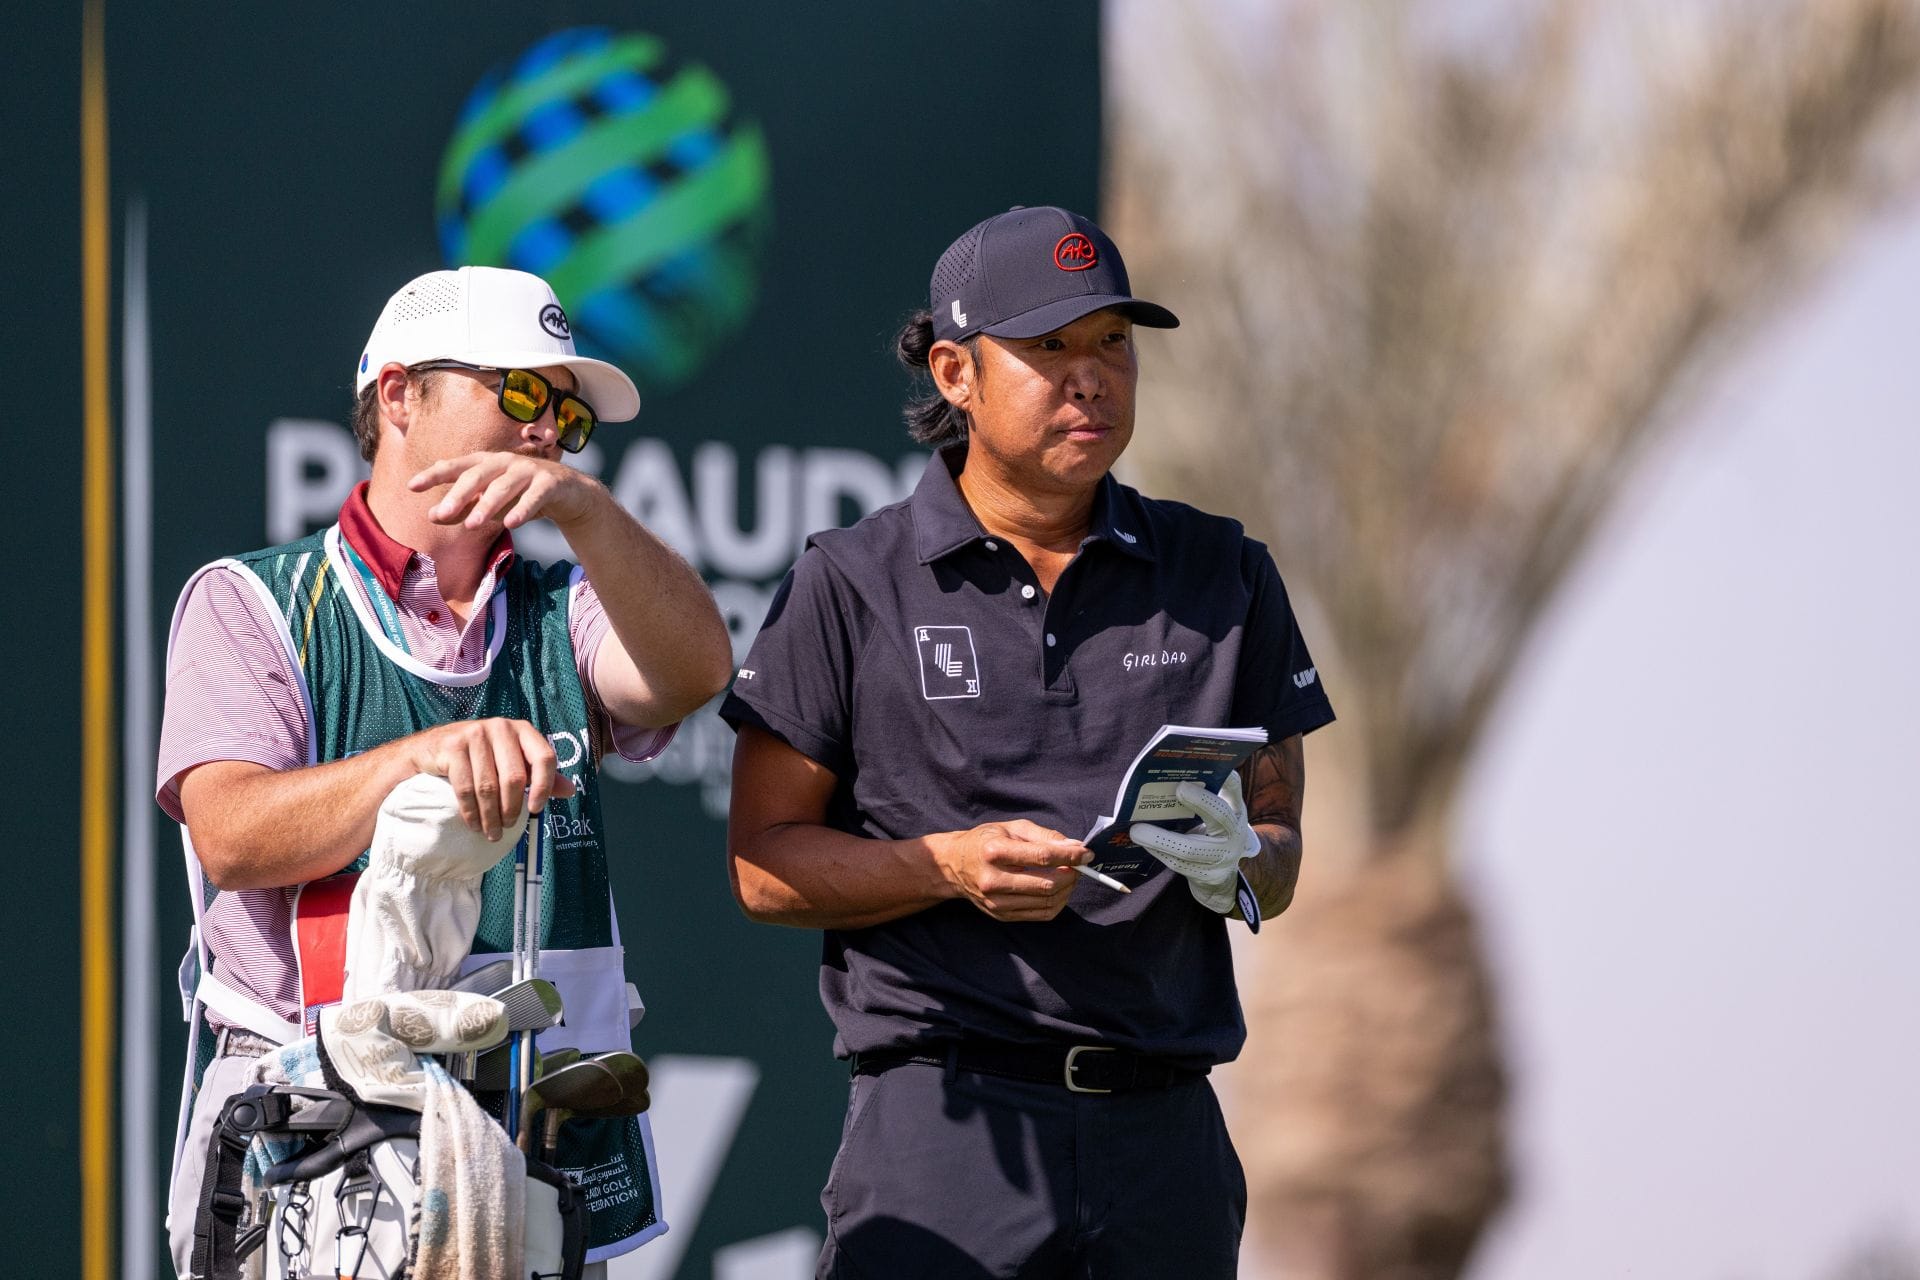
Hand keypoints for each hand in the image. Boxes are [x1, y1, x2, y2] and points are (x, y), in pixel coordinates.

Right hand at [404, 717, 576, 840]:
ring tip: (491, 832)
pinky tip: (474, 823)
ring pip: (488, 786)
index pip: (544, 757)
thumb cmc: (482, 757)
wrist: (434, 747)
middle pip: (514, 777)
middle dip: (512, 809)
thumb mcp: (513, 761)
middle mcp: (501, 727)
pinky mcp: (452, 746)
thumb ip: (539, 775)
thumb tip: (570, 791)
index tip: (536, 809)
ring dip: (490, 816)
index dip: (543, 786)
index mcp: (523, 730)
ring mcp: (474, 734)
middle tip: (508, 827)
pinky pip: (465, 787)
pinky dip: (471, 811)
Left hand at [410, 452, 603, 531]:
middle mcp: (506, 462)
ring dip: (488, 505)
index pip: (457, 466)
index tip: (412, 486)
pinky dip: (523, 509)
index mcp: (488, 463)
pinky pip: (535, 496)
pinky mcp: (551, 482)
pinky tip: (512, 524)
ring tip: (472, 525)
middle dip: (459, 493)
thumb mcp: (492, 504)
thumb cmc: (524, 496)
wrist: (570, 494)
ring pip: (505, 485)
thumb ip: (465, 508)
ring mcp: (530, 470)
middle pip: (479, 474)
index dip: (435, 475)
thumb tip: (432, 515)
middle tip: (442, 512)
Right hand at [933, 820, 1089, 921]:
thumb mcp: (1012, 827)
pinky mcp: (1001, 915)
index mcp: (995, 851)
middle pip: (1046, 884)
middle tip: (1079, 865)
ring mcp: (996, 902)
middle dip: (1071, 874)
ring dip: (1067, 889)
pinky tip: (1058, 889)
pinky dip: (1057, 902)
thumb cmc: (986, 841)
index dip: (1070, 856)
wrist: (953, 866)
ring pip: (1047, 902)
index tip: (1087, 854)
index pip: (1041, 857)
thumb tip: (1075, 847)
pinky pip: (1040, 914)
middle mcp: (993, 879)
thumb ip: (1045, 836)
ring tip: (1069, 875)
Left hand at [1129, 774, 1260, 914]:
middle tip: (1179, 787)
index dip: (1228, 779)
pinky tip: (1142, 842)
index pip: (1235, 791)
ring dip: (1161, 839)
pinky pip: (1178, 864)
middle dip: (1201, 801)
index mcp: (1236, 812)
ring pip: (1191, 849)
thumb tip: (1185, 768)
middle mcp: (1235, 834)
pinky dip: (1159, 851)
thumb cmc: (1215, 831)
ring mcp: (1222, 858)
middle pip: (1221, 816)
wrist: (1222, 873)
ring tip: (1137, 830)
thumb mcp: (1220, 812)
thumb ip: (1211, 791)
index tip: (1212, 767)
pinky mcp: (1205, 875)